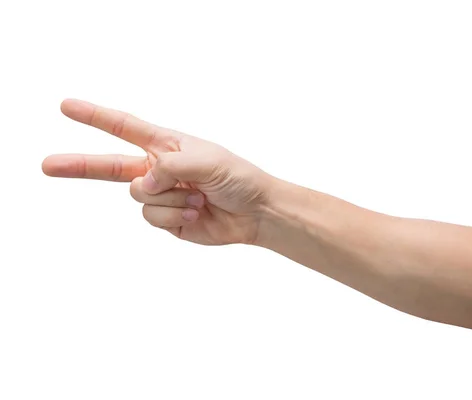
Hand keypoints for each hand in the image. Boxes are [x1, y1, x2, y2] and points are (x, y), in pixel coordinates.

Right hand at [42, 99, 275, 244]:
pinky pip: (153, 217)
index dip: (95, 117)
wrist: (255, 212)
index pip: (124, 128)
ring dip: (170, 198)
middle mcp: (158, 169)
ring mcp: (161, 195)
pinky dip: (175, 214)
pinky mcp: (167, 219)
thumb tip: (142, 185)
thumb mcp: (206, 161)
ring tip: (197, 196)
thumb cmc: (238, 177)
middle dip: (79, 165)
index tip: (68, 107)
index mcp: (166, 145)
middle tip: (48, 164)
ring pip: (139, 197)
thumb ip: (168, 167)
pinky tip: (196, 210)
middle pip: (109, 167)